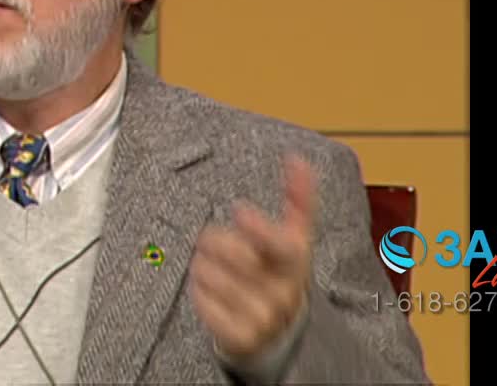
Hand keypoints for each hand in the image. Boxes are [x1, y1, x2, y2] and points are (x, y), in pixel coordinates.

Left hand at [188, 154, 317, 360]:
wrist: (282, 332)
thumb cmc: (280, 271)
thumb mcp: (294, 237)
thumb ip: (298, 198)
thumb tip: (297, 159)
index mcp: (296, 261)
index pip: (281, 246)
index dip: (259, 228)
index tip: (240, 211)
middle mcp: (283, 292)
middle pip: (233, 254)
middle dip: (214, 240)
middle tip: (211, 240)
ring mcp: (262, 317)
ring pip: (210, 276)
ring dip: (202, 265)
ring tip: (212, 266)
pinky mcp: (239, 337)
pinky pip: (202, 302)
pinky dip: (198, 291)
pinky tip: (209, 289)